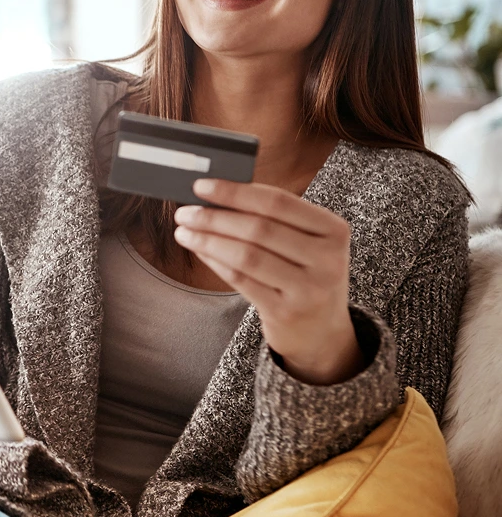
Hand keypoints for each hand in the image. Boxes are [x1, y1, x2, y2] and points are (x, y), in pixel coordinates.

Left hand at [174, 178, 365, 384]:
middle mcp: (327, 259)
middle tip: (185, 213)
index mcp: (333, 230)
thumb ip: (272, 217)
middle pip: (258, 228)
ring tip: (184, 232)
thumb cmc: (305, 273)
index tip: (201, 186)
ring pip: (246, 255)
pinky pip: (241, 280)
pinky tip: (199, 251)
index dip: (235, 191)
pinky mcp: (286, 311)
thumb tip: (215, 195)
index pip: (277, 201)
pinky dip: (214, 261)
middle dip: (214, 217)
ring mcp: (308, 289)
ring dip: (208, 240)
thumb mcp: (306, 242)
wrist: (321, 331)